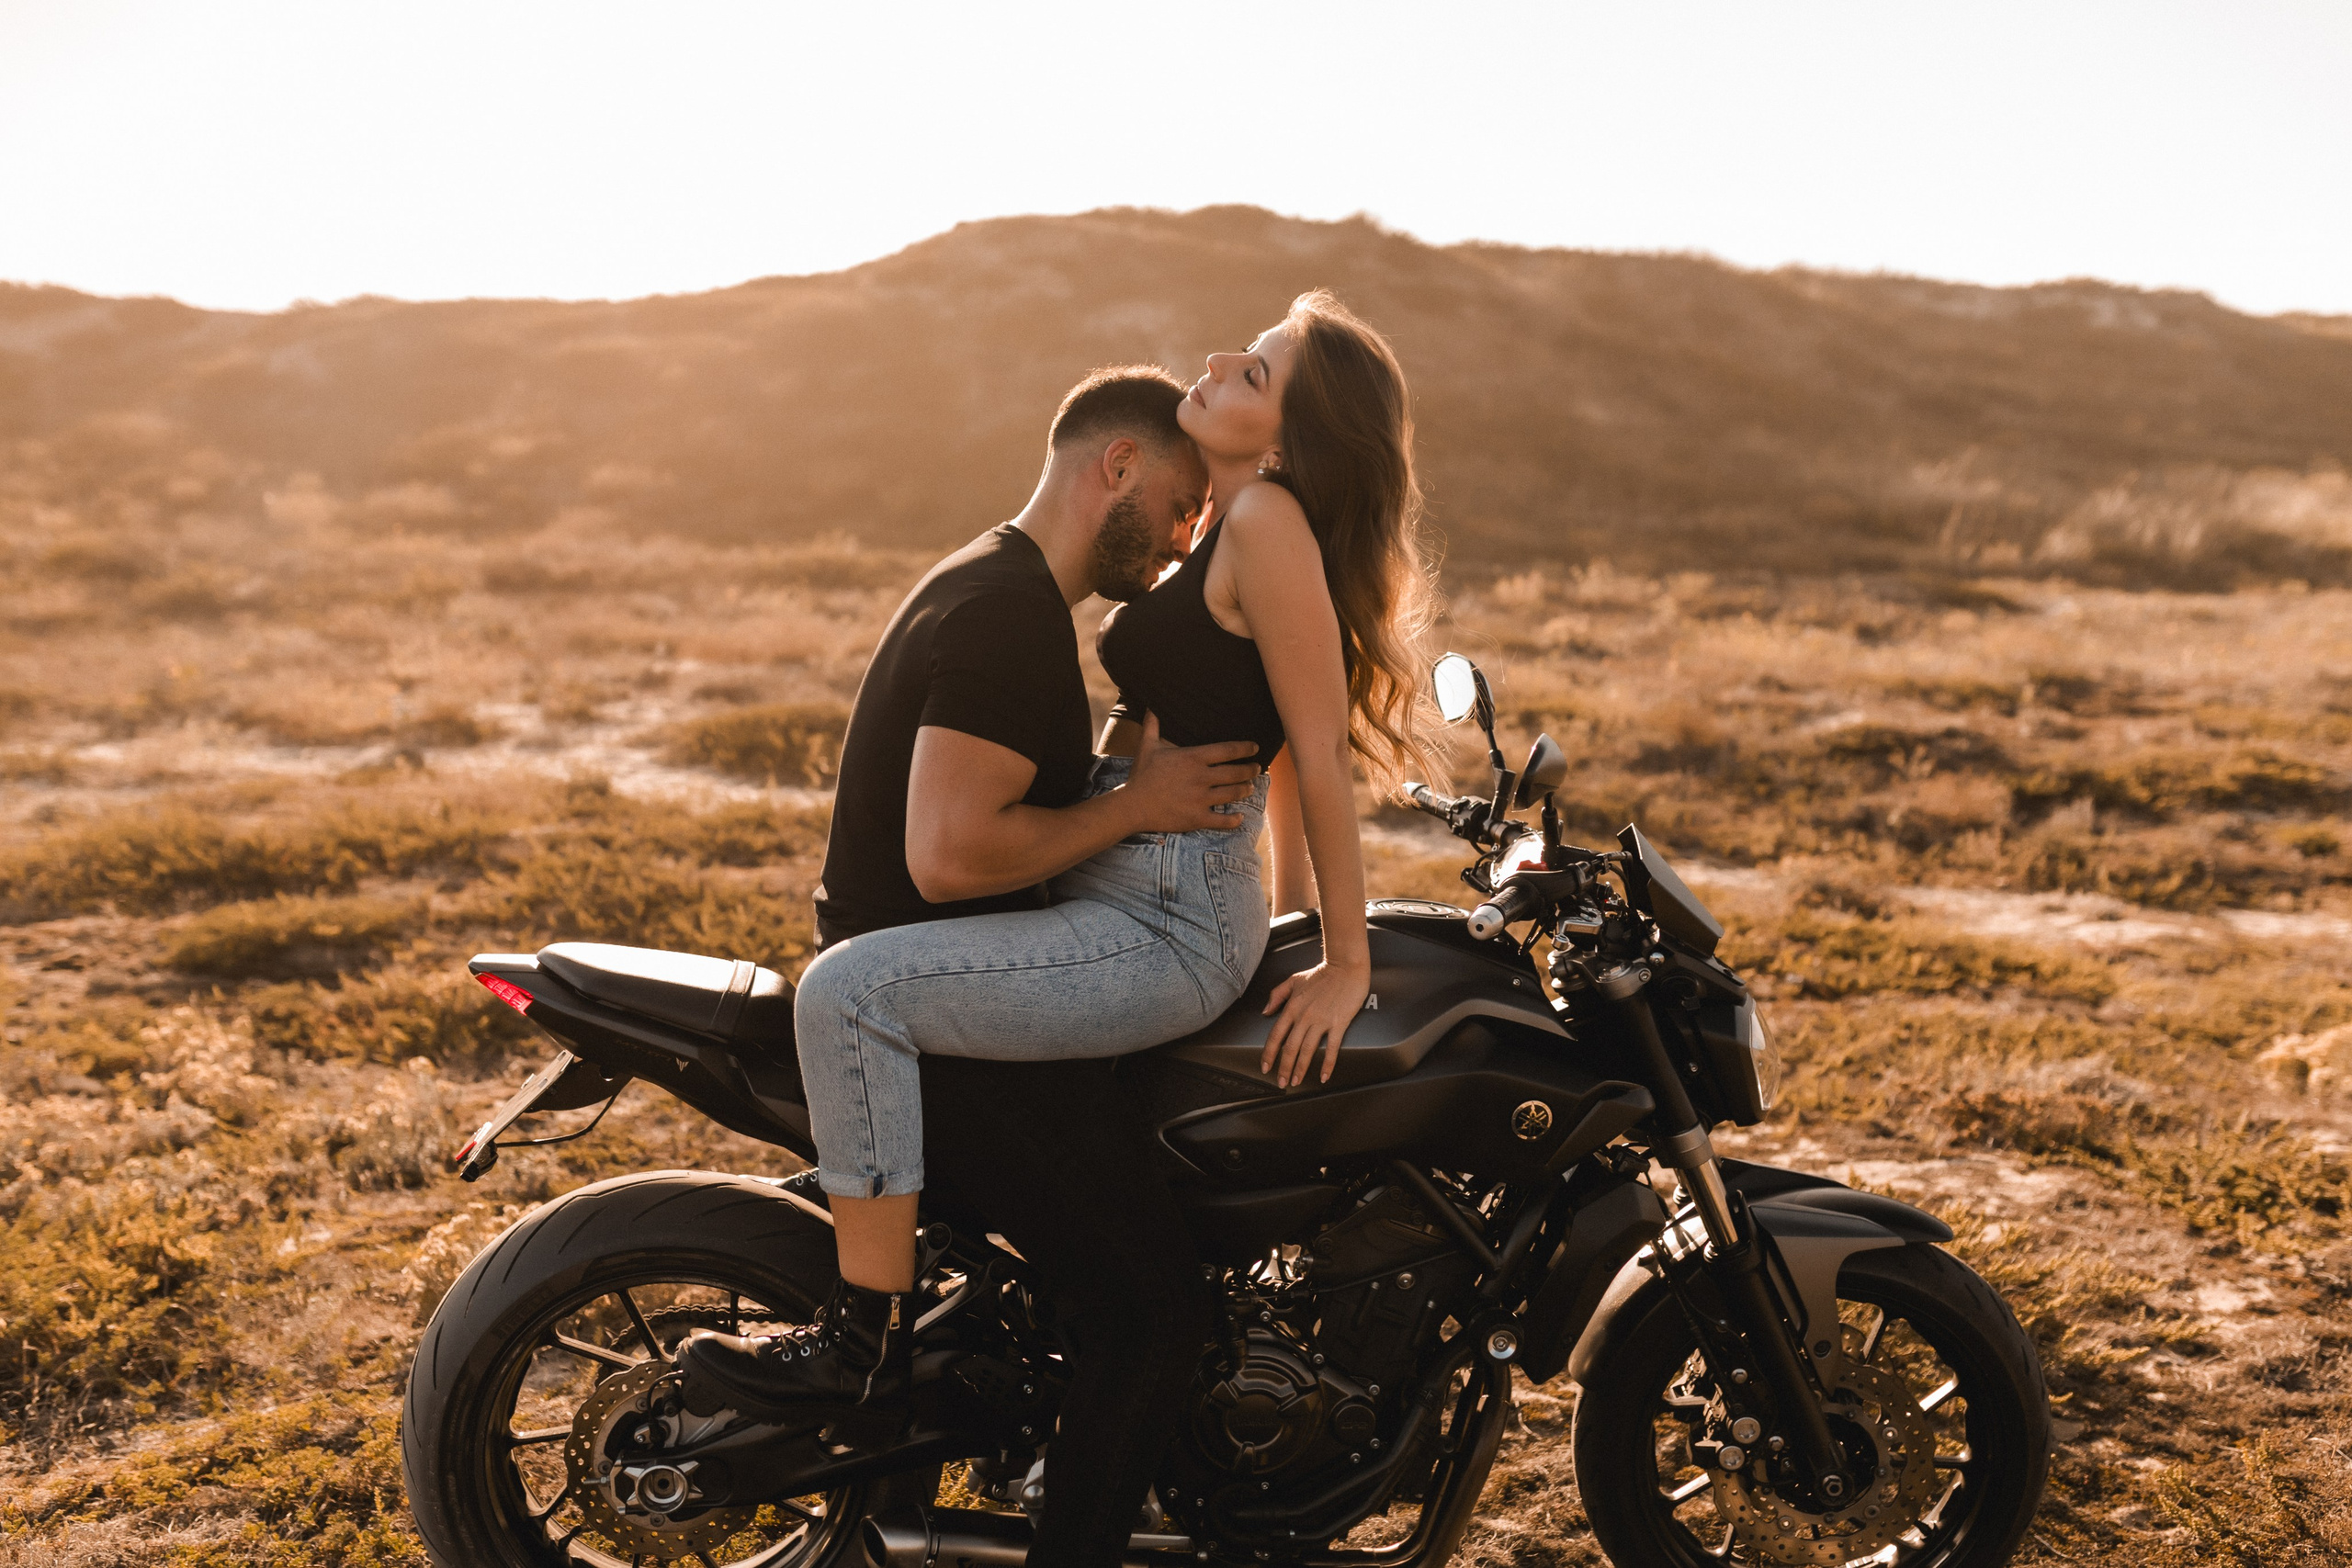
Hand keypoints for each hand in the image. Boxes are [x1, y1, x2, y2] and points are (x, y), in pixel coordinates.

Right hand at [1120, 713, 1258, 832]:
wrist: (1132, 805)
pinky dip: (1234, 820)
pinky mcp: (1197, 818)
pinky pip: (1222, 820)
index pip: (1227, 750)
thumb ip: (1153, 725)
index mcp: (1193, 758)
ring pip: (1233, 794)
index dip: (1245, 748)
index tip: (1255, 748)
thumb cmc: (1141, 775)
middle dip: (1250, 770)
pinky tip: (1240, 817)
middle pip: (1236, 772)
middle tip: (1256, 769)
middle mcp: (1201, 777)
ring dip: (1245, 790)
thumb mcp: (1147, 746)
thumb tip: (1151, 706)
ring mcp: (1201, 799)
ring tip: (1250, 788)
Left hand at [1259, 956, 1369, 1087]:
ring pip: (1307, 1050)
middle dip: (1283, 1068)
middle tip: (1281, 1083)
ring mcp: (1321, 1021)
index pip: (1276, 1035)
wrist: (1345, 966)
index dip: (1269, 1054)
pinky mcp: (1338, 1023)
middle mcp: (1304, 1016)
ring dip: (1300, 1069)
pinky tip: (1323, 1076)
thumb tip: (1265, 1011)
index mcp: (1292, 1007)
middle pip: (1289, 1048)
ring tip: (1297, 1081)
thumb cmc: (1322, 973)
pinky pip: (1332, 1048)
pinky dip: (1327, 1064)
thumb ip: (1277, 995)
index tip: (1265, 1067)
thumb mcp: (1294, 980)